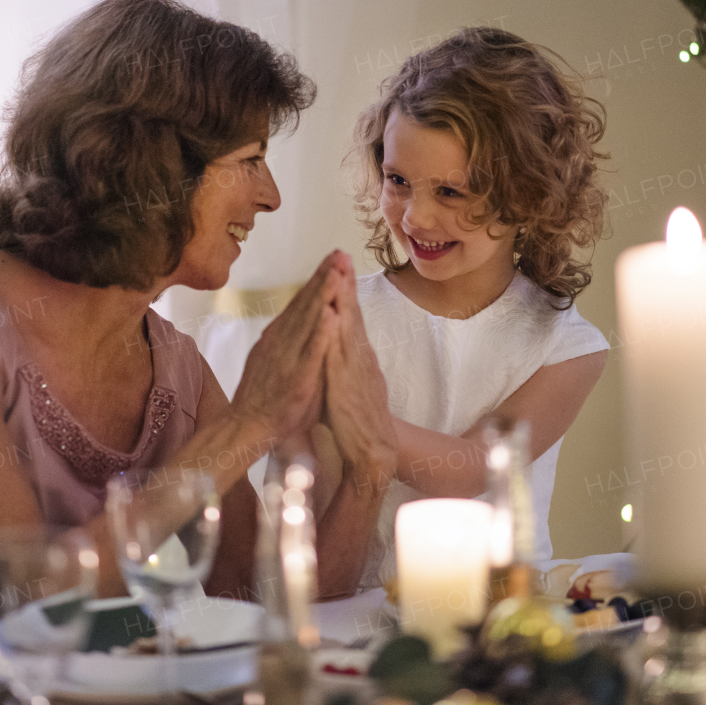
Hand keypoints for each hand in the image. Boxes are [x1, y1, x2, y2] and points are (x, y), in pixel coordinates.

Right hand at [232, 251, 347, 439]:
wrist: (247, 426)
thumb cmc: (270, 398)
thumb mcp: (285, 362)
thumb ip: (296, 342)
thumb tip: (311, 323)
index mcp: (282, 336)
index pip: (303, 301)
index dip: (319, 278)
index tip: (335, 258)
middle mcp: (283, 339)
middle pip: (306, 302)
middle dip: (324, 275)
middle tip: (340, 252)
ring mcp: (288, 356)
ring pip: (308, 320)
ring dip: (323, 294)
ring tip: (338, 271)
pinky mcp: (296, 375)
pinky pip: (310, 350)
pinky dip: (321, 332)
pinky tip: (331, 314)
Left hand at [323, 261, 395, 492]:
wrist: (374, 452)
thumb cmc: (356, 422)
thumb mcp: (347, 384)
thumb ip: (341, 363)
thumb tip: (331, 345)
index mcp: (357, 356)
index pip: (350, 317)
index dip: (344, 291)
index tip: (338, 265)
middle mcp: (360, 357)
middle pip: (352, 313)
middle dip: (345, 283)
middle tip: (340, 254)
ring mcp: (357, 369)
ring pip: (350, 326)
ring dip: (344, 298)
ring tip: (339, 271)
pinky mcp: (350, 383)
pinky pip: (344, 352)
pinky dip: (339, 330)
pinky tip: (334, 312)